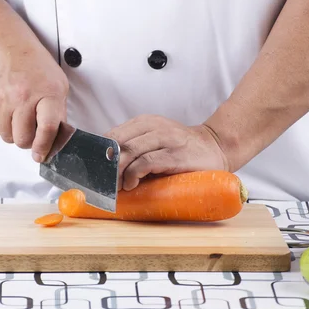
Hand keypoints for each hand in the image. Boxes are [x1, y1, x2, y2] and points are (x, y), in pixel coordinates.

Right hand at [0, 41, 68, 162]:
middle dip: (28, 141)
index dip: (44, 147)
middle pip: (22, 139)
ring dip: (14, 133)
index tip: (42, 155)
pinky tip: (7, 112)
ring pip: (6, 136)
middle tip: (30, 132)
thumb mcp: (58, 86)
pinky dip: (1, 125)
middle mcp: (23, 97)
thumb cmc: (36, 68)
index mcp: (47, 93)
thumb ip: (58, 113)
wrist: (7, 48)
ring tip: (19, 117)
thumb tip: (57, 140)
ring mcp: (2, 99)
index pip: (47, 129)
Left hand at [105, 115, 229, 190]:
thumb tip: (105, 167)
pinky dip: (133, 175)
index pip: (112, 134)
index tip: (92, 171)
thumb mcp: (155, 141)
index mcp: (144, 122)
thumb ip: (134, 147)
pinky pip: (145, 162)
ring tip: (116, 186)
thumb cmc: (181, 150)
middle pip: (117, 142)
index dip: (98, 153)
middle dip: (105, 165)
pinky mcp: (174, 155)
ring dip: (117, 172)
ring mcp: (165, 139)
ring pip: (129, 151)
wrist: (216, 147)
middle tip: (101, 182)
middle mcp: (153, 126)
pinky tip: (131, 184)